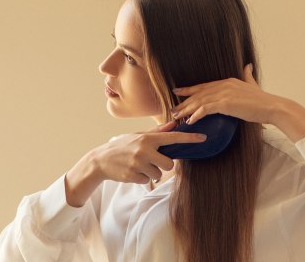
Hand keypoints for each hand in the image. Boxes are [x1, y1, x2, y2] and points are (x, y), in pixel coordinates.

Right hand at [91, 121, 206, 182]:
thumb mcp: (139, 135)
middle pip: (169, 164)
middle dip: (163, 165)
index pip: (173, 137)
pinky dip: (142, 178)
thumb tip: (174, 123)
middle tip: (151, 161)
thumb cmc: (123, 146)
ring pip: (158, 174)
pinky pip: (147, 181)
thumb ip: (157, 132)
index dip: (189, 138)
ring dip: (151, 172)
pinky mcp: (133, 175)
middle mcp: (144, 149)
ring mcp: (138, 163)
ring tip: (139, 165)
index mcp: (148, 138)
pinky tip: (132, 171)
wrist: (101, 159)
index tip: (203, 138)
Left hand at [170, 64, 304, 141]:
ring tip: (177, 116)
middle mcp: (224, 85)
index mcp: (228, 81)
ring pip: (199, 101)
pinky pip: (206, 109)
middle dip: (184, 101)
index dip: (189, 89)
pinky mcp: (226, 104)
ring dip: (186, 110)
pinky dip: (196, 115)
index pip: (204, 85)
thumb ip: (248, 75)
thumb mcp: (253, 84)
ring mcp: (224, 94)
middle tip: (172, 109)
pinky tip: (190, 121)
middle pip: (199, 93)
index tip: (177, 91)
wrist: (272, 107)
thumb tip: (248, 65)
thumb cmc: (263, 100)